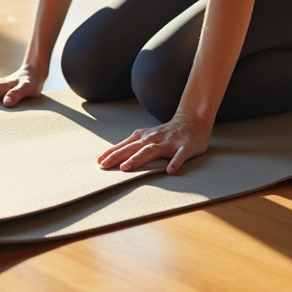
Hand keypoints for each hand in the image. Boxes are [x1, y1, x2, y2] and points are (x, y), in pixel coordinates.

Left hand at [97, 112, 211, 174]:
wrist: (192, 120)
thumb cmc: (166, 133)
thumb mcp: (146, 136)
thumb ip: (131, 146)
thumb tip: (110, 157)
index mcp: (144, 137)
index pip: (125, 146)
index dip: (111, 153)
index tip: (98, 161)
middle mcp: (154, 139)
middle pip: (134, 148)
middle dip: (118, 156)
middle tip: (105, 165)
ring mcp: (169, 143)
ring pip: (151, 151)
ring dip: (138, 159)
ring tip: (126, 168)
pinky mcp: (185, 147)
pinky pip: (180, 156)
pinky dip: (175, 162)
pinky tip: (170, 170)